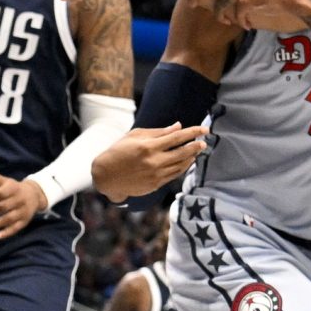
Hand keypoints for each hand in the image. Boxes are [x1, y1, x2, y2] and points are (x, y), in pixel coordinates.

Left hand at [0, 166, 48, 238]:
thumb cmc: (13, 188)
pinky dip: (7, 232)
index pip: (0, 194)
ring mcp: (22, 212)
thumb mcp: (4, 181)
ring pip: (7, 219)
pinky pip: (15, 228)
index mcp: (14, 188)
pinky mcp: (24, 221)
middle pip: (2, 207)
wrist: (35, 195)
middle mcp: (19, 200)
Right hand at [90, 125, 207, 202]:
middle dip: (196, 146)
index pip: (177, 137)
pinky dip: (183, 168)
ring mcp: (156, 174)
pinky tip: (187, 162)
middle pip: (182, 152)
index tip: (204, 129)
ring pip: (181, 165)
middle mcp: (154, 161)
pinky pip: (174, 175)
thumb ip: (158, 132)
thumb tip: (177, 126)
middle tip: (204, 142)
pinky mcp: (156, 184)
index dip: (192, 132)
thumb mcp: (135, 136)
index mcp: (149, 146)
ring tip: (197, 151)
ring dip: (191, 158)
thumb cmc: (119, 151)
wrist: (107, 176)